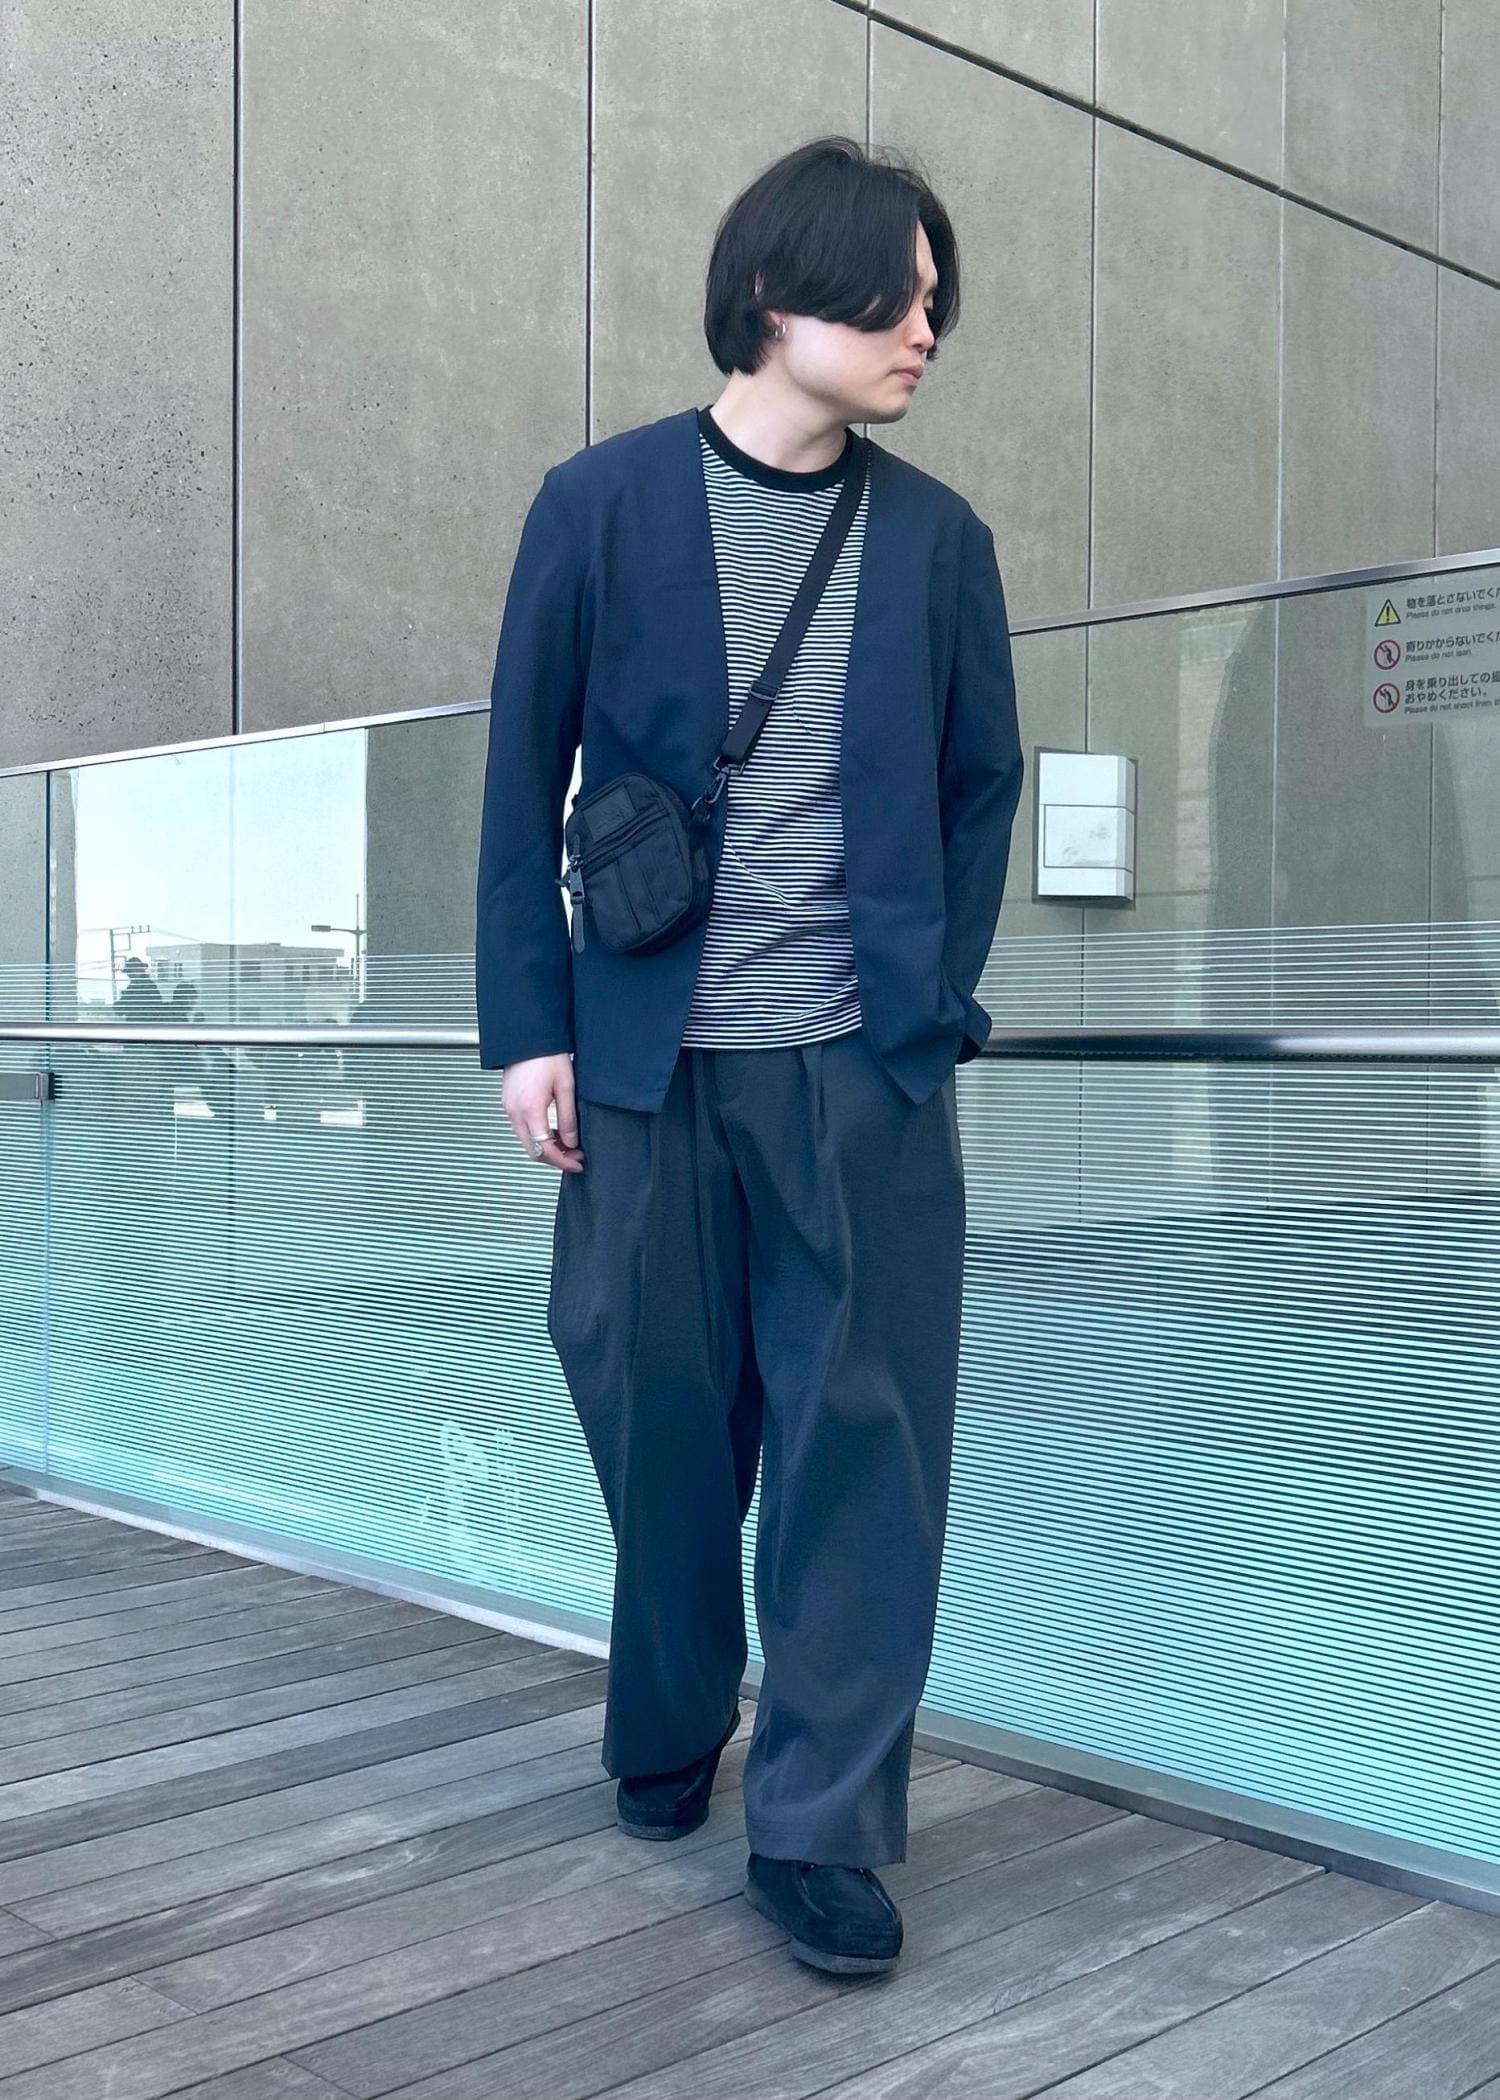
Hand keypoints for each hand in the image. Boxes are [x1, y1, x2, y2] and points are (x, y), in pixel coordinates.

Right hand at [502, 1053, 584, 1171]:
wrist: (527, 1036)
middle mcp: (514, 1112)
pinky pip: (521, 1129)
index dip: (563, 1161)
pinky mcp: (507, 1103)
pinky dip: (537, 1137)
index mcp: (530, 1109)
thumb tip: (571, 1141)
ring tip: (568, 1145)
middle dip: (555, 1159)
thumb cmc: (547, 1055)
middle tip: (575, 1157)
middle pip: (532, 1151)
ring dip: (546, 1148)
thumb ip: (568, 1118)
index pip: (545, 1149)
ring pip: (526, 1141)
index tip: (577, 1163)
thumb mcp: (566, 1086)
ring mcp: (508, 1108)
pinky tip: (553, 1133)